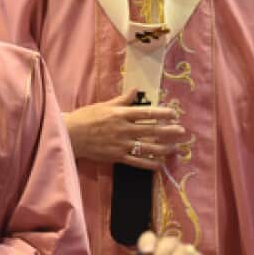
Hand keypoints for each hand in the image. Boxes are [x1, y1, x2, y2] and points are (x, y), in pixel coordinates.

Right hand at [64, 89, 188, 169]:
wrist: (71, 135)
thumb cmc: (87, 117)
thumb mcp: (104, 105)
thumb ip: (122, 99)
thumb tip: (136, 89)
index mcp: (121, 114)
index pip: (147, 112)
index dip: (163, 113)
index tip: (174, 114)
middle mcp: (124, 129)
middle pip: (151, 130)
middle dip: (169, 131)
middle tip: (182, 132)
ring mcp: (121, 144)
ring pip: (147, 147)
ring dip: (163, 148)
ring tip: (175, 149)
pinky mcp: (117, 157)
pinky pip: (136, 161)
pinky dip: (149, 163)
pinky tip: (159, 164)